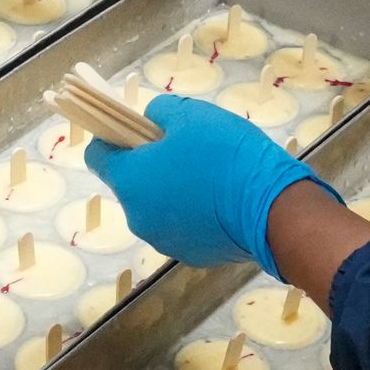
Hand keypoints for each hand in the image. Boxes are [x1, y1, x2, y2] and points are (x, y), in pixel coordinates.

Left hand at [88, 94, 320, 278]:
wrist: (273, 209)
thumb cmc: (225, 155)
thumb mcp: (190, 114)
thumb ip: (159, 113)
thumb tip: (151, 122)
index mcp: (129, 180)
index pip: (97, 156)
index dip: (112, 139)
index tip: (134, 130)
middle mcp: (137, 217)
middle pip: (131, 184)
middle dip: (150, 166)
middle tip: (184, 150)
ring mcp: (162, 240)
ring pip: (156, 208)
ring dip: (172, 192)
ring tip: (209, 177)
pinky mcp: (191, 256)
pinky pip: (182, 228)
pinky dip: (193, 215)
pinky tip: (221, 202)